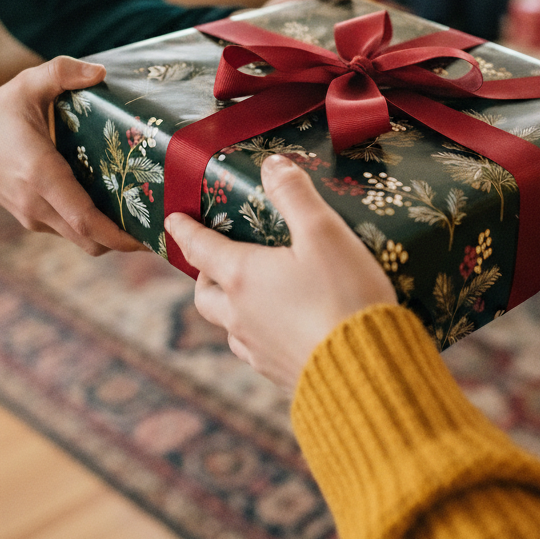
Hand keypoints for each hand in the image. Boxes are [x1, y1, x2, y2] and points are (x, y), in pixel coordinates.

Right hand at [0, 56, 142, 255]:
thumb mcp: (25, 85)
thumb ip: (61, 73)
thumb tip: (101, 71)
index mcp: (40, 174)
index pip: (84, 218)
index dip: (119, 233)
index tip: (150, 233)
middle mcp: (37, 203)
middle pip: (90, 239)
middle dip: (127, 239)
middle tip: (161, 224)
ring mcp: (34, 216)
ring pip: (81, 239)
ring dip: (112, 234)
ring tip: (146, 216)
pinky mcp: (33, 218)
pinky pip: (70, 231)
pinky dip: (94, 227)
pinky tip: (117, 206)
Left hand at [165, 154, 396, 390]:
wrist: (366, 371)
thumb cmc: (343, 295)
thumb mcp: (323, 232)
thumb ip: (295, 195)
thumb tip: (271, 165)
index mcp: (242, 277)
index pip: (200, 248)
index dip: (185, 231)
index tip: (172, 221)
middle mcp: (240, 315)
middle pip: (205, 294)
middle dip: (204, 275)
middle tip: (213, 262)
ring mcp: (257, 349)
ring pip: (228, 326)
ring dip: (230, 307)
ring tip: (250, 295)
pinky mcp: (279, 374)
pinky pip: (255, 350)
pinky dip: (256, 333)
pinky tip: (280, 329)